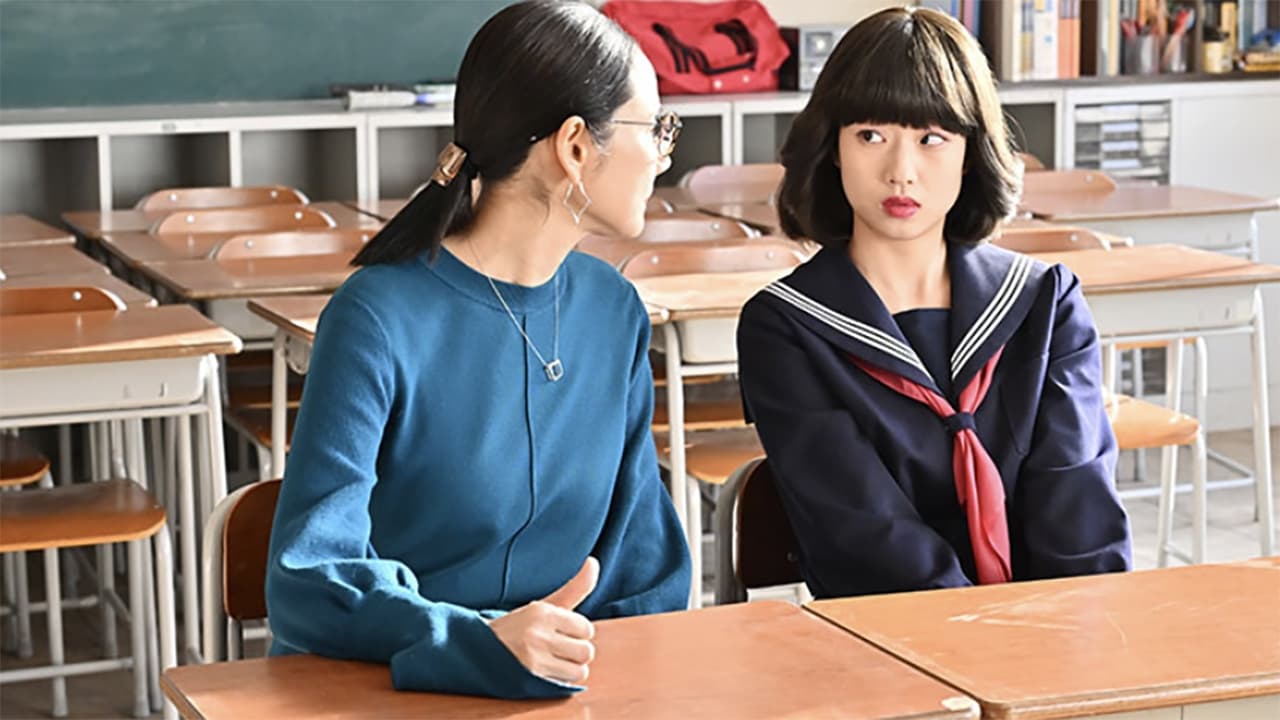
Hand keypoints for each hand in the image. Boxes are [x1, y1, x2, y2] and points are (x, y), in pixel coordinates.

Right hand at [488, 557, 598, 684]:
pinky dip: (559, 683)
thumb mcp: (543, 607)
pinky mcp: (528, 680)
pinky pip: (564, 686)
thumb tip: (594, 562)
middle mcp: (538, 633)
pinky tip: (545, 674)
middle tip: (558, 650)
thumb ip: (573, 588)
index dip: (577, 634)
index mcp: (542, 612)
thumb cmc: (519, 628)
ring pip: (579, 671)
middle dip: (576, 653)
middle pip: (586, 651)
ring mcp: (532, 658)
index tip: (561, 634)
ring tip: (552, 663)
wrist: (477, 651)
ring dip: (570, 670)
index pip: (586, 628)